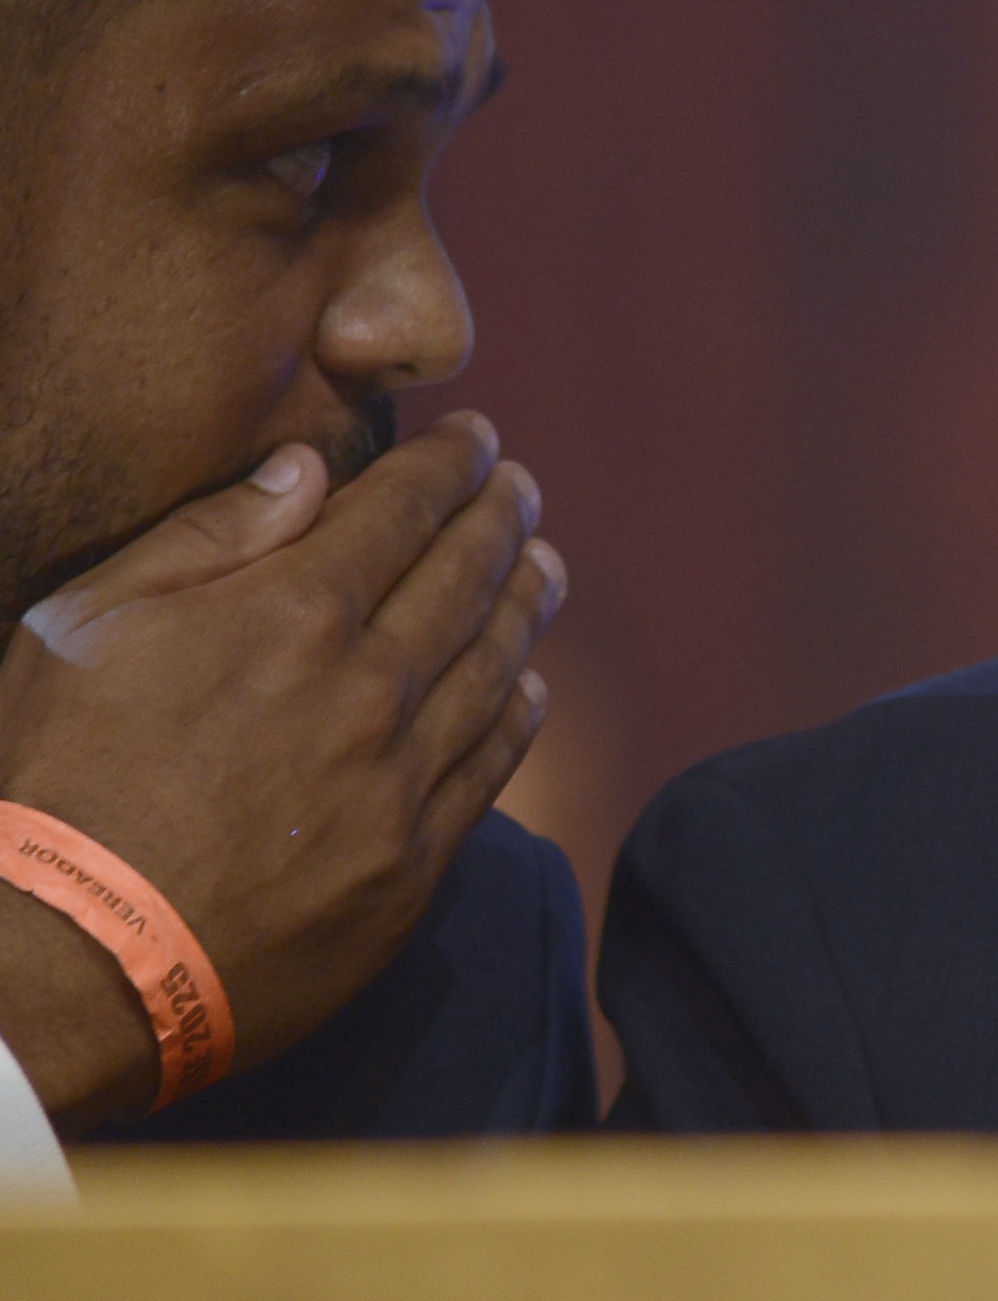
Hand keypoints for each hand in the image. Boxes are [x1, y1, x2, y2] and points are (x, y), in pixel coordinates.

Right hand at [0, 412, 563, 1132]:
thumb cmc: (50, 781)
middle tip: (519, 488)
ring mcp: (399, 779)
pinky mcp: (412, 865)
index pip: (405, 509)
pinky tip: (527, 685)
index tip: (475, 438)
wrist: (60, 963)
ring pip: (496, 665)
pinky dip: (518, 711)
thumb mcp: (83, 626)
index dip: (449, 464)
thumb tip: (307, 469)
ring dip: (527, 603)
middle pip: (468, 577)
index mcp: (292, 614)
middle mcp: (368, 687)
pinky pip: (490, 766)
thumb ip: (208, 537)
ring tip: (544, 565)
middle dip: (501, 517)